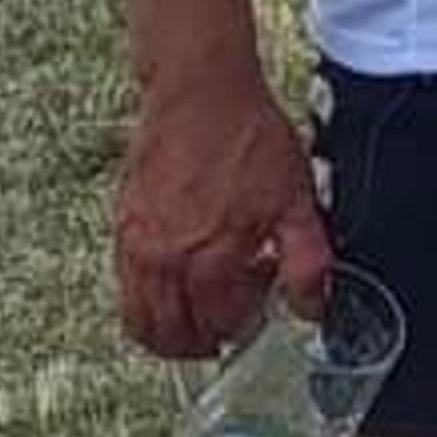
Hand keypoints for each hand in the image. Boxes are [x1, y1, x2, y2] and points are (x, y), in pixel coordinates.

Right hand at [113, 61, 331, 358]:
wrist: (200, 94)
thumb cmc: (249, 139)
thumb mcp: (297, 198)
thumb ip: (306, 260)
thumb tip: (313, 308)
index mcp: (213, 257)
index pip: (220, 325)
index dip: (242, 328)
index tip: (257, 314)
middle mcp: (167, 260)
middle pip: (173, 334)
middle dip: (202, 343)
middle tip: (224, 333)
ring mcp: (138, 246)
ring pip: (141, 319)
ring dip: (167, 333)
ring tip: (195, 324)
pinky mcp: (122, 228)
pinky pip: (125, 288)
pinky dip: (144, 303)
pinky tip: (171, 288)